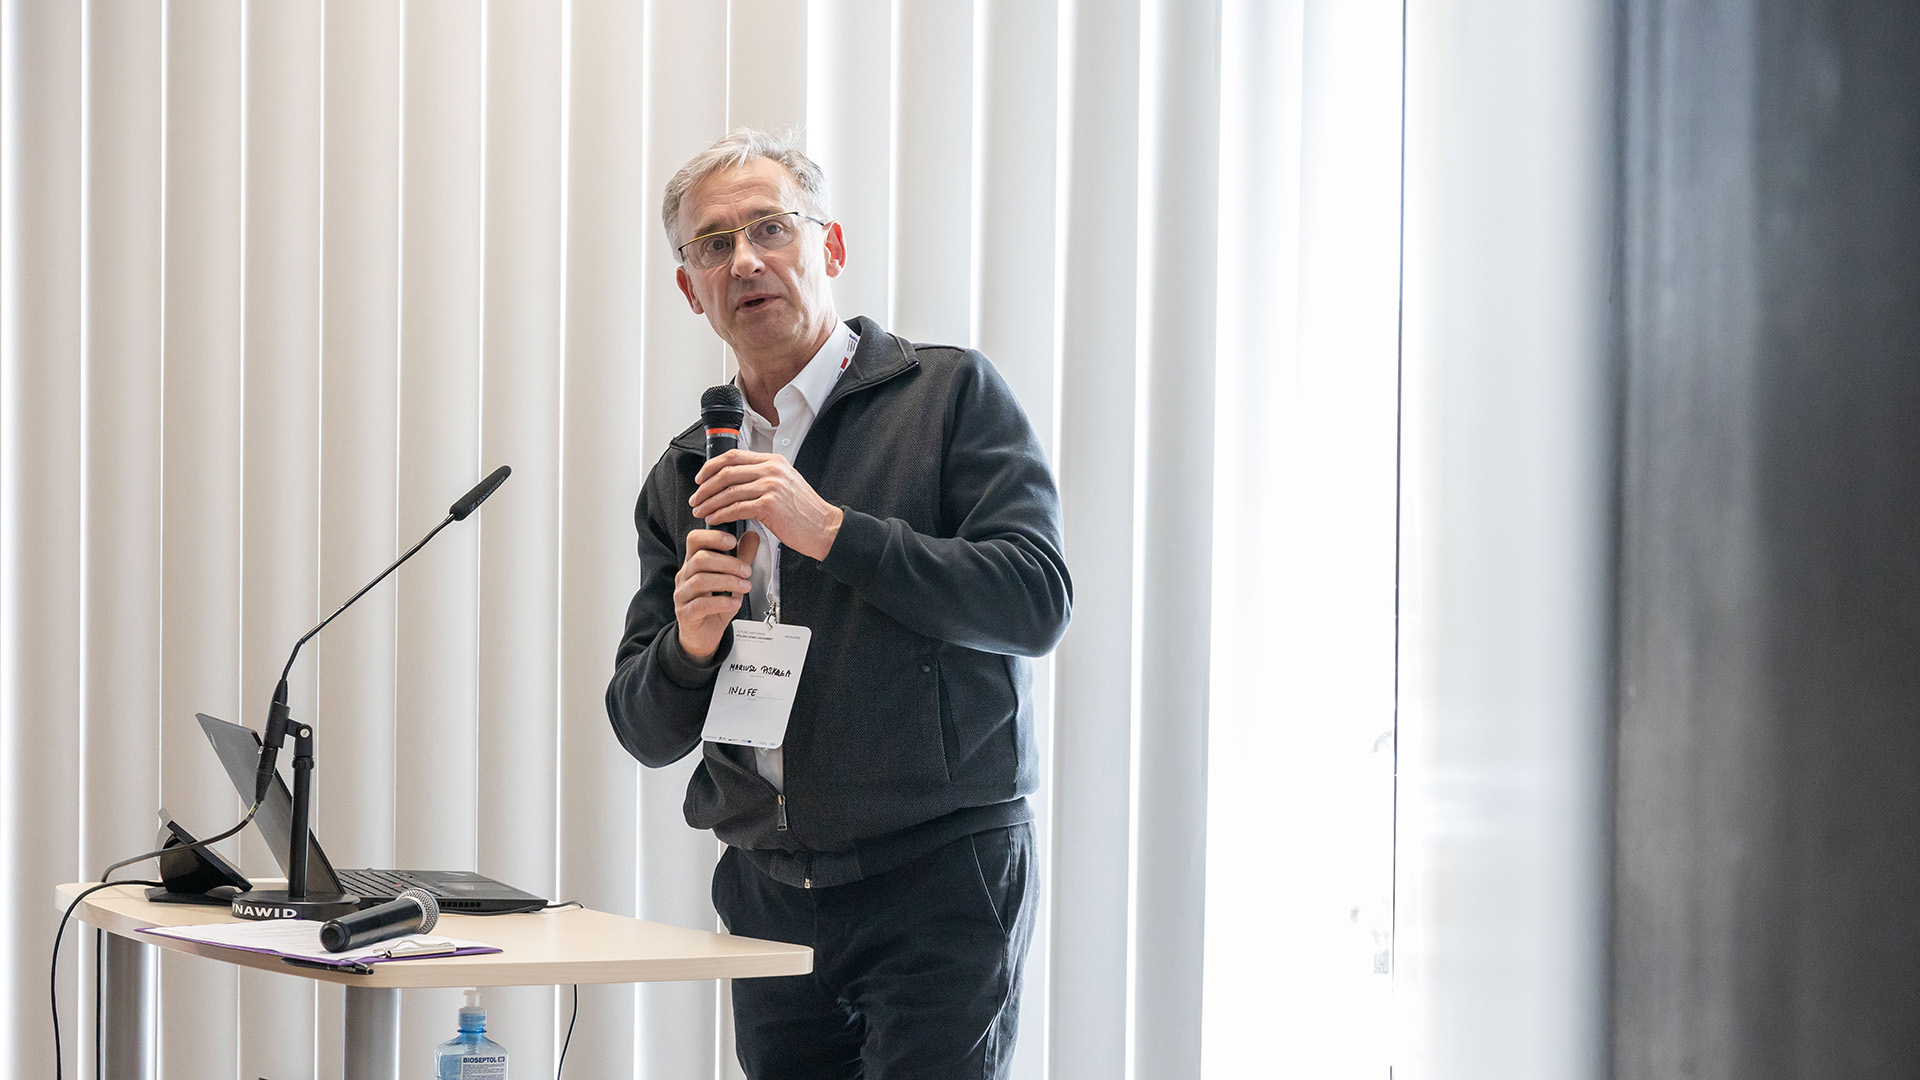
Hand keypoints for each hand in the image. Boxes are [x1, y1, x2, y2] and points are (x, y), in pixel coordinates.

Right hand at [673, 528, 761, 661]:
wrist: (704, 635)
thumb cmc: (714, 606)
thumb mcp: (731, 578)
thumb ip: (741, 557)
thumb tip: (752, 536)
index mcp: (693, 563)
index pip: (694, 540)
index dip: (712, 536)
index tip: (732, 541)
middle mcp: (685, 576)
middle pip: (700, 559)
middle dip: (728, 563)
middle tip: (746, 571)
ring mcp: (682, 595)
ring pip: (701, 580)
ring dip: (728, 582)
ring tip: (744, 587)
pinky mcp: (686, 614)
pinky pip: (701, 604)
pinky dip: (721, 602)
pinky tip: (734, 603)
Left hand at [690, 449, 843, 560]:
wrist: (824, 527)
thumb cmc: (804, 511)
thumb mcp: (785, 483)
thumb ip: (763, 476)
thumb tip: (735, 480)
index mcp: (773, 461)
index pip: (733, 456)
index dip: (711, 466)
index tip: (700, 478)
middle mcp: (772, 470)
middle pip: (726, 472)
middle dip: (705, 486)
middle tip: (696, 497)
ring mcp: (771, 486)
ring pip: (728, 491)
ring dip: (709, 502)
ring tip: (700, 511)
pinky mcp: (769, 505)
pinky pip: (735, 508)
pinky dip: (720, 514)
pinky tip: (714, 519)